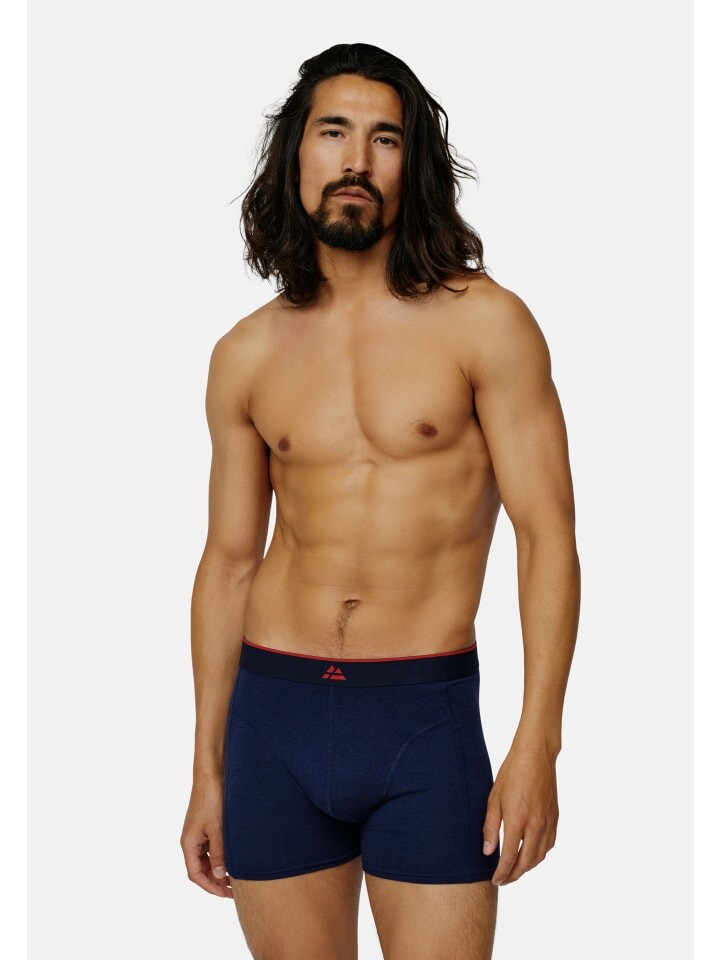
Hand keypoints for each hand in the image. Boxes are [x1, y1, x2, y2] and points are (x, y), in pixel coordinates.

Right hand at [180, 778, 232, 897]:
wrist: (211, 775)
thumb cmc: (212, 800)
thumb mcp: (217, 830)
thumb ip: (218, 854)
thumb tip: (219, 876)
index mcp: (188, 843)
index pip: (195, 874)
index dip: (210, 887)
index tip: (225, 894)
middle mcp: (190, 840)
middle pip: (200, 869)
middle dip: (215, 881)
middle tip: (233, 890)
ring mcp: (197, 833)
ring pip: (205, 859)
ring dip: (218, 869)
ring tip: (235, 878)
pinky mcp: (204, 826)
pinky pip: (210, 848)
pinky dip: (219, 856)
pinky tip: (232, 860)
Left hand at [482, 743, 558, 885]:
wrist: (536, 755)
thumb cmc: (511, 773)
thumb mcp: (494, 798)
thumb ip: (491, 827)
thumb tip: (488, 852)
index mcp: (518, 820)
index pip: (510, 858)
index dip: (502, 873)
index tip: (495, 880)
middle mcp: (536, 825)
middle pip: (527, 863)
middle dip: (514, 875)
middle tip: (503, 880)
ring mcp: (548, 822)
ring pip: (540, 856)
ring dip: (528, 867)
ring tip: (515, 869)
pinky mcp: (555, 818)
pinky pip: (549, 845)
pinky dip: (539, 854)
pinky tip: (531, 853)